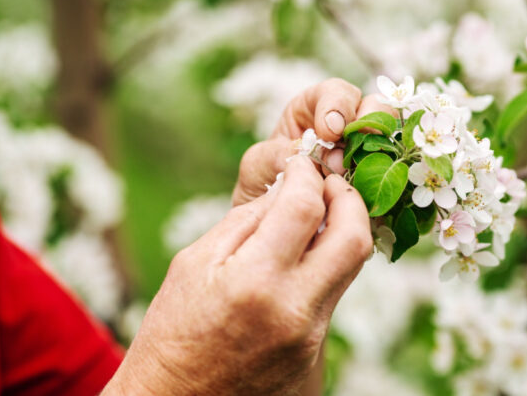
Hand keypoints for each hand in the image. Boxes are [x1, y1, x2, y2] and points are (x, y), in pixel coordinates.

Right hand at [102, 156, 372, 394]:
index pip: (306, 207)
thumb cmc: (172, 333)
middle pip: (354, 239)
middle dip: (349, 199)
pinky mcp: (317, 360)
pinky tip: (294, 273)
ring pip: (350, 270)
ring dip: (338, 235)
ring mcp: (311, 341)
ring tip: (311, 224)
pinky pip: (332, 301)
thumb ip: (246, 221)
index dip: (307, 175)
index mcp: (254, 282)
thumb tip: (288, 188)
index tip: (301, 166)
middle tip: (330, 186)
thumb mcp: (194, 264)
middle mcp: (294, 312)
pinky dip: (321, 274)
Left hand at [232, 78, 395, 205]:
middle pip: (376, 108)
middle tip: (350, 156)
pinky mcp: (380, 180)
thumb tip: (311, 157)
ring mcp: (368, 152)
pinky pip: (397, 174)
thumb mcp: (258, 167)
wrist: (270, 222)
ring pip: (393, 139)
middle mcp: (348, 125)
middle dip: (369, 127)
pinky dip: (391, 183)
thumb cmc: (262, 184)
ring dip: (382, 156)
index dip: (338, 107)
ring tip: (361, 179)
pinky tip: (375, 197)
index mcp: (316, 108)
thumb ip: (277, 155)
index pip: (336, 92)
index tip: (329, 132)